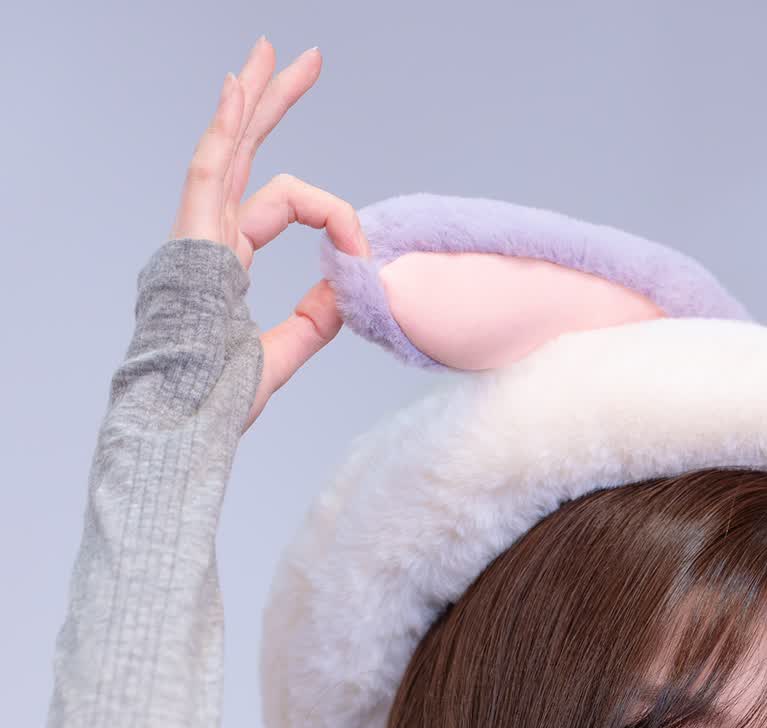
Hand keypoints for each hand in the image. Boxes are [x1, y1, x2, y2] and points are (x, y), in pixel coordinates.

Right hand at [171, 37, 370, 432]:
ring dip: (252, 98)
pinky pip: (210, 171)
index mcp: (226, 260)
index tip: (362, 240)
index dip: (331, 213)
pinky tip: (238, 87)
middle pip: (245, 153)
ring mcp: (198, 237)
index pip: (283, 207)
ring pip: (228, 148)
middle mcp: (210, 238)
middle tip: (298, 57)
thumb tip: (350, 281)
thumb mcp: (285, 351)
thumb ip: (317, 316)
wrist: (186, 418)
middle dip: (271, 102)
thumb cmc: (219, 400)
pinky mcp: (193, 241)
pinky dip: (225, 128)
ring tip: (272, 52)